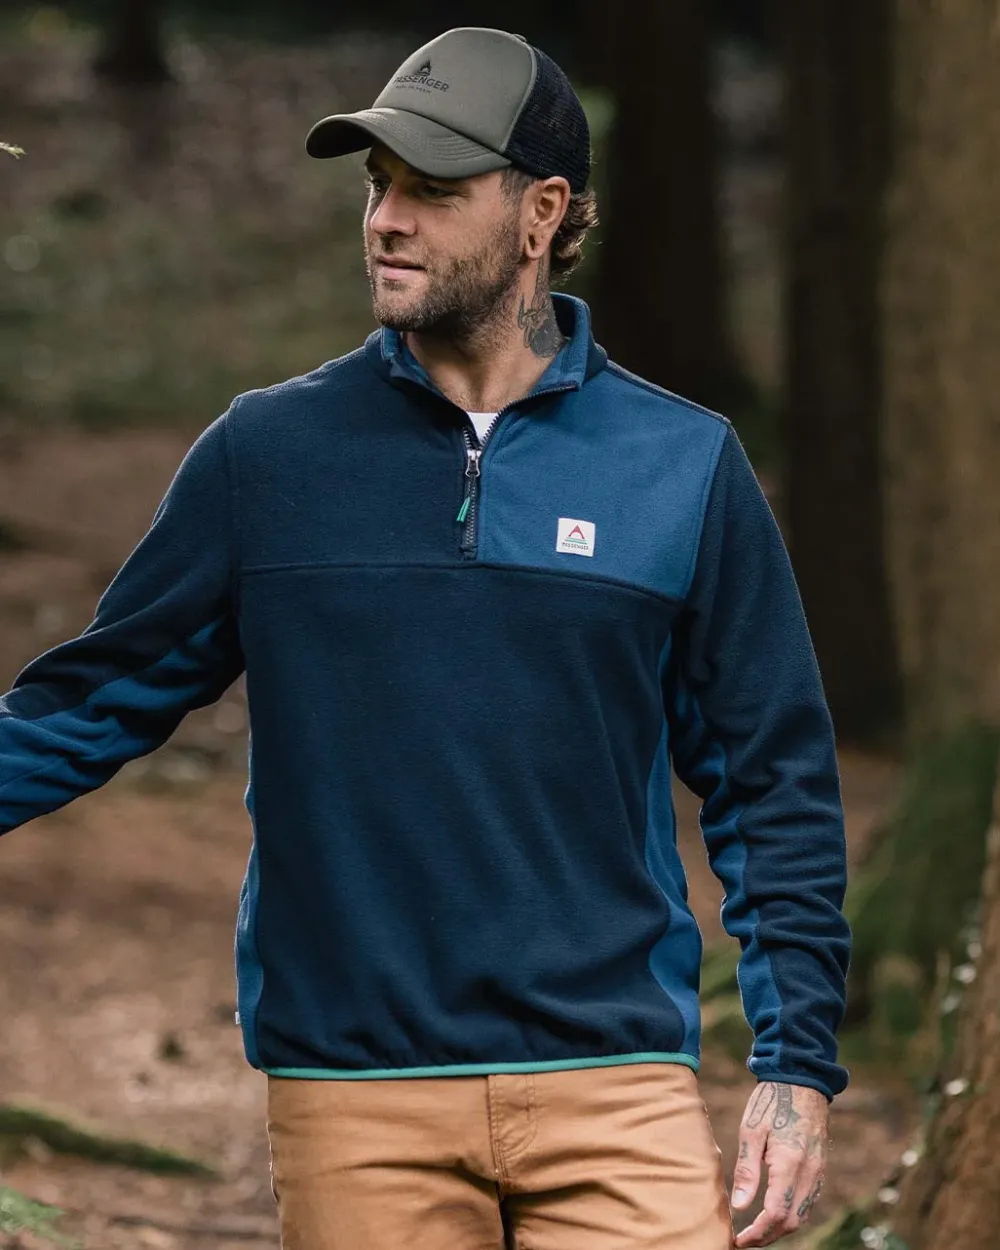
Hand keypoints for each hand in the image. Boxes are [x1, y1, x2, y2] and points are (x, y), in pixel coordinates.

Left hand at [731, 1081, 827, 1246]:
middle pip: (792, 1222)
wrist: (802, 1080)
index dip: (757, 1233)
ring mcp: (819, 1173)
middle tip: (744, 1239)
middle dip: (768, 1237)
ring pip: (802, 1216)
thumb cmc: (771, 1101)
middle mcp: (809, 1173)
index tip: (738, 1240)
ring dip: (780, 1229)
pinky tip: (774, 1213)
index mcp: (790, 1163)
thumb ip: (747, 1170)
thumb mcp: (751, 1131)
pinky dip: (791, 1215)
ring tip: (755, 1231)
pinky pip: (808, 1203)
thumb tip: (739, 1206)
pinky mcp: (820, 1169)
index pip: (775, 1214)